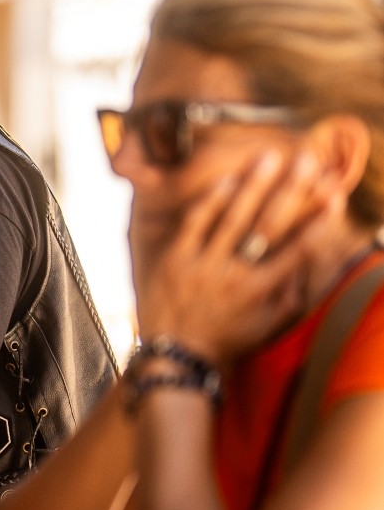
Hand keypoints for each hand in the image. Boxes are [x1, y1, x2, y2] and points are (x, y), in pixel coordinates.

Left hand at [134, 149, 345, 366]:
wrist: (177, 353)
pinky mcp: (175, 258)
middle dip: (291, 190)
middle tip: (308, 160)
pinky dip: (212, 201)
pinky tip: (228, 179)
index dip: (318, 219)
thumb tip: (315, 260)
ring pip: (233, 217)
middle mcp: (235, 275)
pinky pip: (195, 223)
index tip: (334, 194)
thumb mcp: (272, 324)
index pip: (298, 248)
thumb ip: (295, 293)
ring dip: (254, 184)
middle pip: (269, 224)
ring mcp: (203, 264)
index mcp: (262, 291)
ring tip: (271, 156)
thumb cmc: (229, 338)